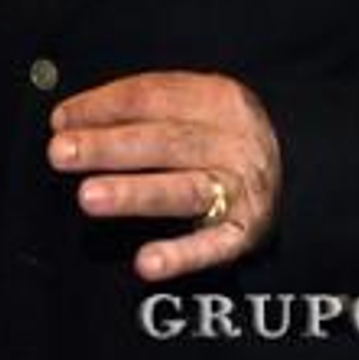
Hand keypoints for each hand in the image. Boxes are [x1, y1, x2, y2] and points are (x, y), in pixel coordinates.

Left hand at [47, 72, 280, 280]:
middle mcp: (232, 141)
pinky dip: (180, 255)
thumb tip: (68, 119)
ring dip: (134, 194)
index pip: (151, 97)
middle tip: (60, 153)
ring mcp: (241, 189)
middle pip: (163, 141)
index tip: (60, 120)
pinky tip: (146, 262)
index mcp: (217, 98)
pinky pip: (212, 246)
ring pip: (183, 190)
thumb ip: (136, 107)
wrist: (298, 166)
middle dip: (108, 147)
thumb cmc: (220, 133)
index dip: (102, 107)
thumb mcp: (192, 104)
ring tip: (88, 197)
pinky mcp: (246, 233)